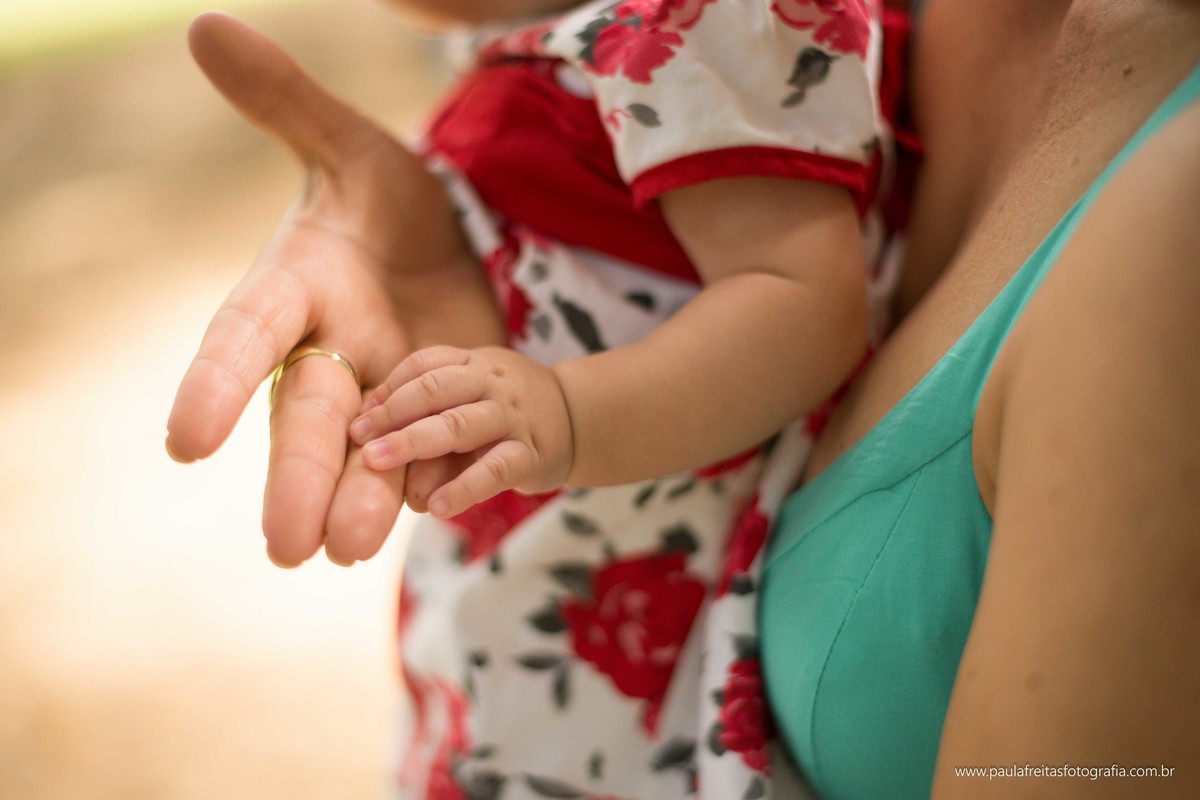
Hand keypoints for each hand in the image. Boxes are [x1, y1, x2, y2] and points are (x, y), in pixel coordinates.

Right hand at [164, 13, 505, 566]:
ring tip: (348, 548)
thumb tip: (204, 26)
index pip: (246, 336)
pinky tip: (440, 512)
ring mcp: (382, 394)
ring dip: (359, 501)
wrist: (444, 249)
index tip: (183, 440)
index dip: (214, 383)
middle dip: (294, 476)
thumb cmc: (380, 199)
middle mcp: (328, 354)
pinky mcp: (434, 415)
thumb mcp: (352, 146)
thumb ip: (289, 102)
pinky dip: (433, 484)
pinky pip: (428, 457)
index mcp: (297, 290)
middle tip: (284, 546)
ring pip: (363, 457)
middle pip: (305, 418)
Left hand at [349, 346, 573, 517]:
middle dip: (392, 414)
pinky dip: (463, 488)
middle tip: (359, 439)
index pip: (424, 364)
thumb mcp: (475, 392)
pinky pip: (494, 470)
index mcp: (475, 363)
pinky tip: (436, 507)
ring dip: (413, 443)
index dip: (389, 389)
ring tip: (378, 463)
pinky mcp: (531, 453)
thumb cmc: (511, 409)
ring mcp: (513, 417)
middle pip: (435, 389)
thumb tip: (368, 430)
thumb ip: (431, 405)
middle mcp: (493, 383)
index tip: (359, 417)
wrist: (581, 418)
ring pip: (459, 425)